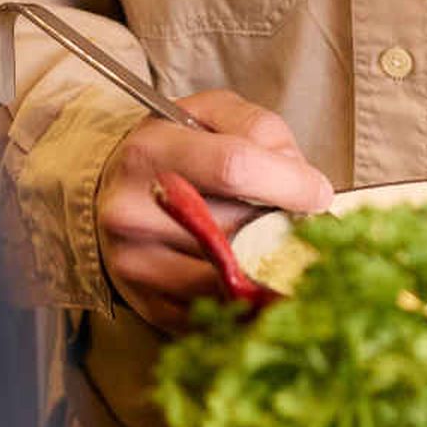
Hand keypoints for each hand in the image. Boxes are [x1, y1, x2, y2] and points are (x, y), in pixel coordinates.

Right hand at [98, 91, 330, 328]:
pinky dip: (246, 299)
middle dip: (282, 229)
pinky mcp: (146, 303)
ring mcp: (135, 262)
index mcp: (152, 149)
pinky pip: (215, 313)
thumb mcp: (211, 113)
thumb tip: (304, 182)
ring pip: (228, 279)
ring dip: (268, 270)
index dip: (290, 182)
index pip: (235, 167)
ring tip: (277, 248)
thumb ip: (260, 129)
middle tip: (298, 223)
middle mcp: (133, 208)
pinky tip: (251, 274)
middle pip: (236, 229)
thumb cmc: (172, 149)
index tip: (317, 192)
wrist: (109, 190)